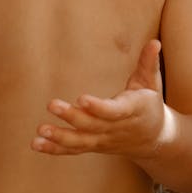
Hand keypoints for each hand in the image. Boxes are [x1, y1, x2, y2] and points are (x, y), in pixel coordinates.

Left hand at [32, 39, 168, 161]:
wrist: (155, 139)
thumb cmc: (150, 104)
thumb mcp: (153, 83)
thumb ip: (149, 63)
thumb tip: (154, 43)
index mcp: (132, 110)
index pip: (113, 111)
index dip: (98, 107)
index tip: (81, 99)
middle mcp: (116, 128)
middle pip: (92, 125)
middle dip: (71, 116)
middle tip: (51, 104)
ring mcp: (104, 140)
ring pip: (81, 142)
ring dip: (60, 137)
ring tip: (41, 130)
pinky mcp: (94, 146)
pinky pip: (74, 150)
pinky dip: (55, 149)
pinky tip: (37, 144)